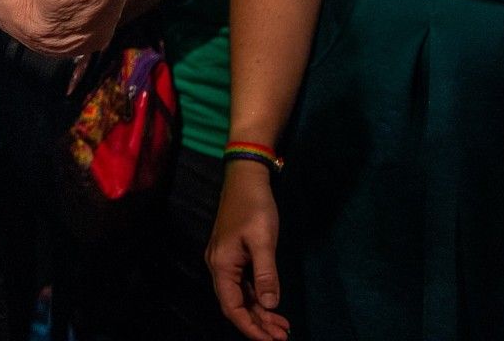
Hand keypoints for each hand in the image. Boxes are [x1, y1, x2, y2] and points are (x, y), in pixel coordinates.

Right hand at [208, 162, 289, 339]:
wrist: (246, 178)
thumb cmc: (254, 207)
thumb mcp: (263, 241)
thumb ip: (266, 275)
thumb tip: (270, 305)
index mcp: (222, 265)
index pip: (232, 307)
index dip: (251, 327)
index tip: (271, 340)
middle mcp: (219, 265)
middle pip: (235, 304)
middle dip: (258, 322)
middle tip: (284, 335)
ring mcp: (225, 260)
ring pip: (240, 295)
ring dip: (260, 311)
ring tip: (283, 326)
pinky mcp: (233, 254)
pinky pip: (243, 283)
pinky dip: (258, 296)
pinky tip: (273, 304)